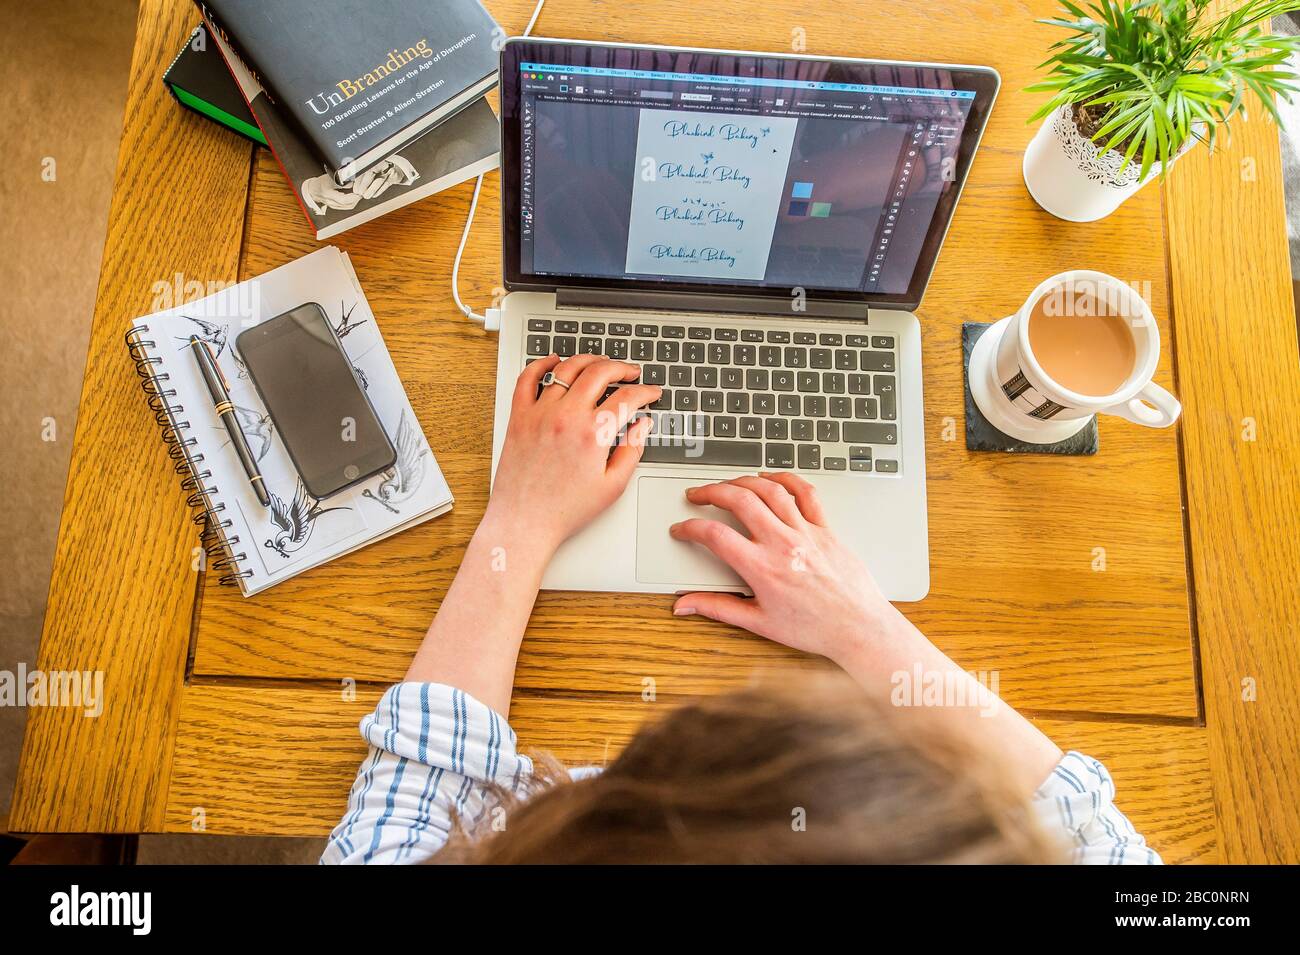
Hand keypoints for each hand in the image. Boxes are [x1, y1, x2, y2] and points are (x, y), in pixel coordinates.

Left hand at [487, 354, 659, 552]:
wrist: (524, 522)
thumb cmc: (565, 510)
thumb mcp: (612, 486)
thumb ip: (633, 450)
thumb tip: (642, 425)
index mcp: (593, 435)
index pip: (627, 397)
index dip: (645, 391)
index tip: (650, 392)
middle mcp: (566, 417)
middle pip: (600, 372)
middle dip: (622, 368)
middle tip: (631, 373)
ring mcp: (540, 413)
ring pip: (567, 368)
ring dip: (589, 360)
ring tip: (600, 363)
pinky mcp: (519, 417)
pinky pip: (527, 378)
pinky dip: (542, 364)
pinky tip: (554, 361)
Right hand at [669, 473, 901, 664]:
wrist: (858, 627)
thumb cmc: (815, 628)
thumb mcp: (759, 622)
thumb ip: (717, 608)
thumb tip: (686, 605)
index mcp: (763, 569)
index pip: (715, 535)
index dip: (690, 528)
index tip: (682, 529)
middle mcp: (783, 544)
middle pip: (739, 500)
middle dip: (711, 491)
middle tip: (698, 495)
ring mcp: (806, 532)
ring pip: (769, 490)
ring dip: (743, 480)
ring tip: (728, 484)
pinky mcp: (825, 529)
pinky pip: (805, 493)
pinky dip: (785, 480)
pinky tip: (771, 479)